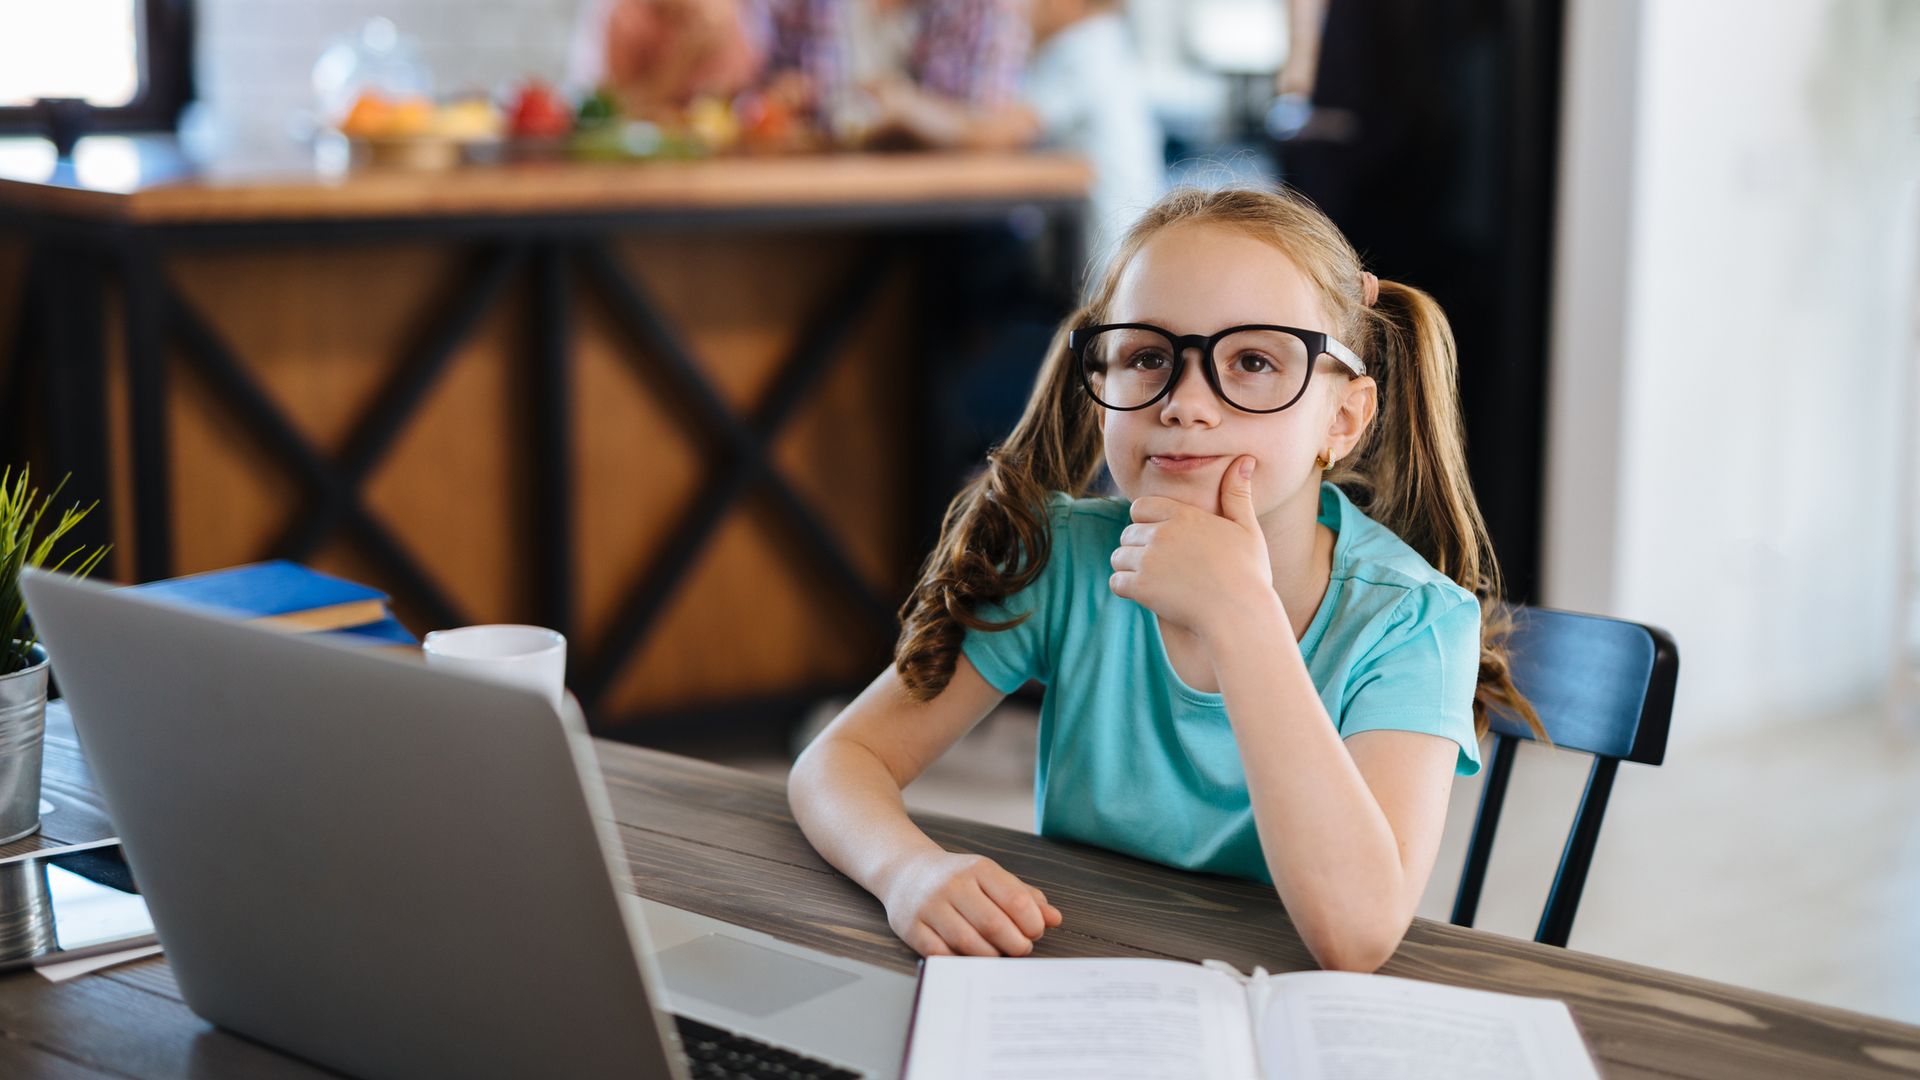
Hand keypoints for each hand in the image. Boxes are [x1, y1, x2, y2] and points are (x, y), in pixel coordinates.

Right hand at [881, 851, 1062, 956]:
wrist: (905, 872)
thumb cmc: (957, 879)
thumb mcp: (992, 878)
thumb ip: (1024, 897)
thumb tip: (1055, 919)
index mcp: (978, 869)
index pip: (1015, 900)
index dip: (1033, 924)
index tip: (1035, 932)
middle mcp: (952, 885)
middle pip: (993, 924)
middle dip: (1015, 944)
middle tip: (1020, 948)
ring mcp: (929, 906)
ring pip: (967, 942)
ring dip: (990, 956)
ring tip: (998, 954)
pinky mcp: (911, 927)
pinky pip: (940, 953)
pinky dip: (959, 961)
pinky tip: (969, 958)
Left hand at [1109, 455, 1275, 637]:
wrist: (1239, 614)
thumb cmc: (1248, 574)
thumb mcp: (1247, 529)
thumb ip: (1238, 494)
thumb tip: (1244, 460)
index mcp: (1183, 515)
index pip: (1140, 507)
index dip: (1146, 522)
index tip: (1158, 537)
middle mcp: (1161, 533)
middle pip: (1128, 533)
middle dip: (1137, 546)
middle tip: (1155, 563)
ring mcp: (1148, 560)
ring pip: (1119, 557)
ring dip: (1129, 567)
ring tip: (1150, 579)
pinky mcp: (1141, 586)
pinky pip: (1117, 582)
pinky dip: (1126, 588)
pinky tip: (1144, 595)